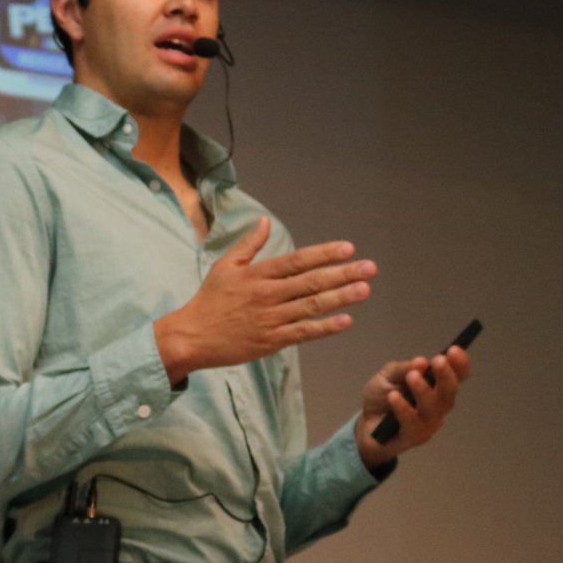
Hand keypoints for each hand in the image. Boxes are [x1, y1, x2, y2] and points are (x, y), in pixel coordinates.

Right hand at [154, 217, 374, 383]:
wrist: (192, 337)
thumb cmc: (209, 300)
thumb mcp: (225, 266)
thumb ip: (248, 244)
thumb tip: (264, 222)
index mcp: (257, 274)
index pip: (296, 261)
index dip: (323, 254)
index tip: (347, 248)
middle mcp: (267, 295)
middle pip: (311, 282)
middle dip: (342, 274)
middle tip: (369, 268)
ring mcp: (271, 319)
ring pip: (312, 306)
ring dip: (340, 297)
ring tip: (364, 289)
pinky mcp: (272, 341)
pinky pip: (303, 332)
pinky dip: (325, 327)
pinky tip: (345, 320)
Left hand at [355, 346, 472, 466]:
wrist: (364, 425)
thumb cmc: (382, 398)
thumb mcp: (388, 376)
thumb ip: (404, 369)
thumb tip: (421, 361)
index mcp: (436, 387)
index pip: (457, 376)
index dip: (460, 364)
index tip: (454, 350)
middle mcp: (438, 405)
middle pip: (449, 392)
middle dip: (446, 376)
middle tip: (438, 361)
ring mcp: (428, 423)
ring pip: (433, 408)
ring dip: (424, 391)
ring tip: (412, 376)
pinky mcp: (414, 437)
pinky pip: (413, 424)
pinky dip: (403, 409)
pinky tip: (393, 397)